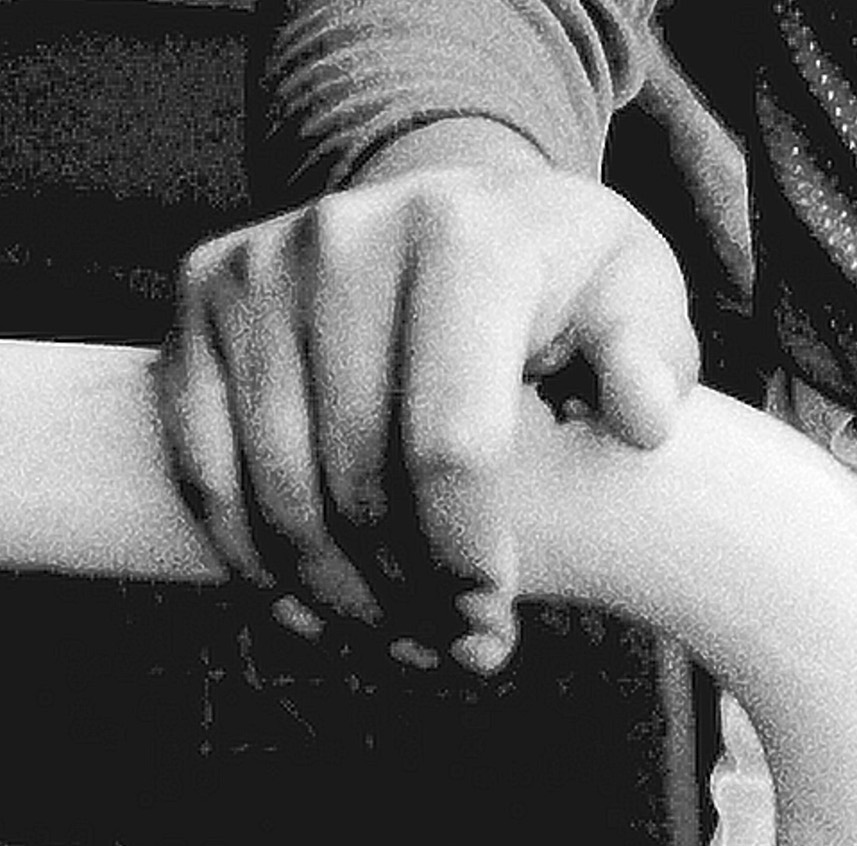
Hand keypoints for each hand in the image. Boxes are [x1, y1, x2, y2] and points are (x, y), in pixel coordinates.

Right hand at [155, 152, 696, 672]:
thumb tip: (644, 420)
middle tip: (446, 648)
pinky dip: (253, 559)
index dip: (464, 554)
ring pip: (278, 488)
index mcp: (471, 236)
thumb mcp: (632, 291)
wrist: (453, 207)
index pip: (451, 442)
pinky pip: (205, 468)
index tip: (488, 620)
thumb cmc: (554, 271)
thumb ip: (650, 354)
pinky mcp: (205, 292)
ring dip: (333, 594)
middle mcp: (352, 236)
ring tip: (390, 637)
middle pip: (358, 476)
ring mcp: (266, 264)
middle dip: (405, 592)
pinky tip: (311, 605)